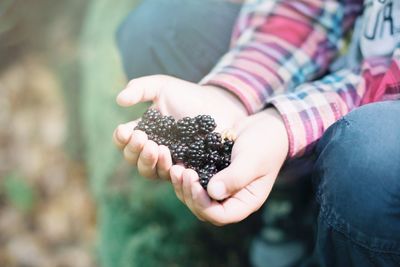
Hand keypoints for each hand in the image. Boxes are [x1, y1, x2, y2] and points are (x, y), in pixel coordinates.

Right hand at [113, 75, 247, 179]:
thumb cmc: (187, 96)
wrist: (217, 105)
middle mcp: (153, 149)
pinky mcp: (185, 170)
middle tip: (144, 140)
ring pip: (150, 172)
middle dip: (135, 151)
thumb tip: (119, 100)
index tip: (125, 130)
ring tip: (160, 148)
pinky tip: (175, 163)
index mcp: (143, 131)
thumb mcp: (162, 86)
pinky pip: (173, 178)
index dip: (121, 138)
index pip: (124, 140)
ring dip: (150, 162)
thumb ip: (140, 88)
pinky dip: (170, 171)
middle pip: (134, 159)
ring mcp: (169, 161)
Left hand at [169, 108, 288, 224]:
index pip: (220, 215)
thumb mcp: (252, 160)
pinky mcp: (211, 175)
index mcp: (245, 202)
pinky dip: (183, 176)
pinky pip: (194, 183)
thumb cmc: (264, 144)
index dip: (203, 204)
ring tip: (176, 168)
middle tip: (182, 172)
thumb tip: (212, 192)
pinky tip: (176, 163)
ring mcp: (221, 188)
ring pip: (195, 198)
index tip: (193, 182)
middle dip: (189, 194)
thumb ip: (235, 177)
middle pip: (203, 210)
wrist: (264, 127)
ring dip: (182, 186)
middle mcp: (231, 199)